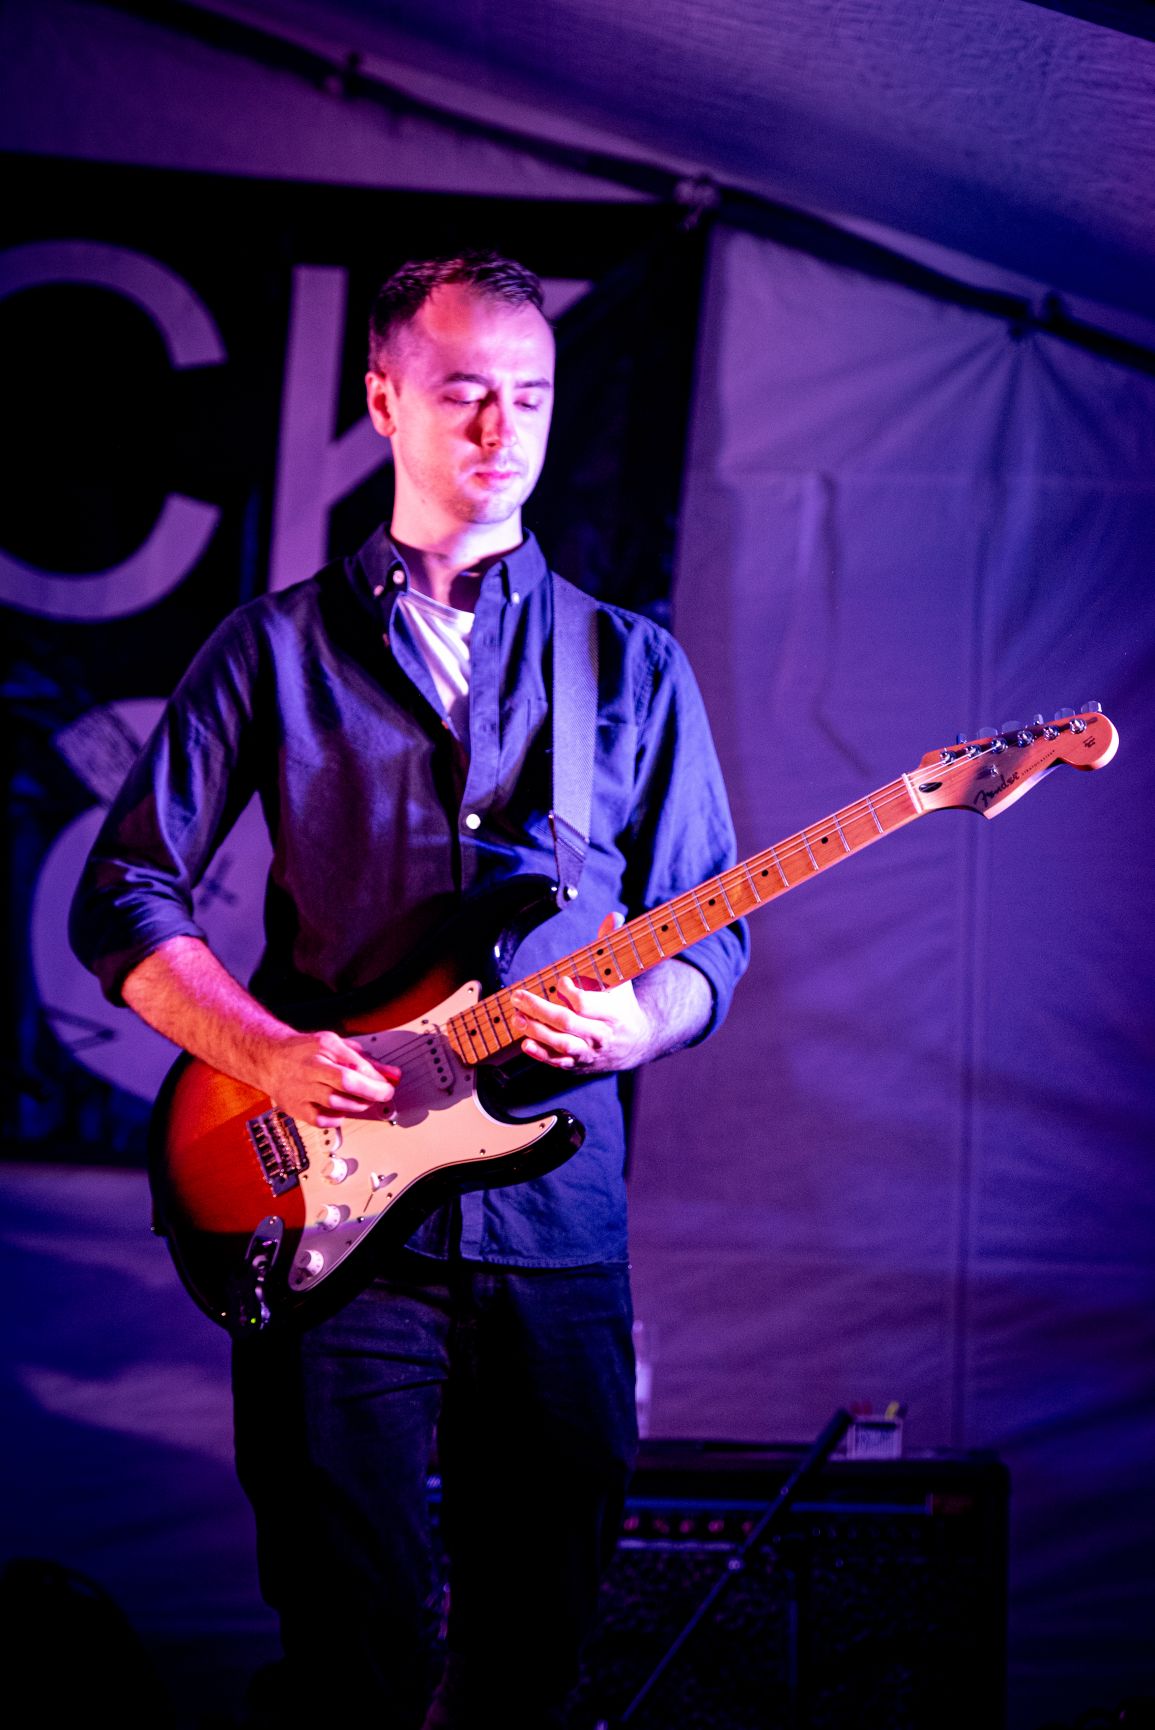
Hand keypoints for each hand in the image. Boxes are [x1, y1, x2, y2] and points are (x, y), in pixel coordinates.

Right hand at [256, 1029, 399, 1128]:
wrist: (270, 1058)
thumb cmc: (307, 1051)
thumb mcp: (338, 1046)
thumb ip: (366, 1060)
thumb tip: (393, 1074)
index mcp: (324, 1046)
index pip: (356, 1064)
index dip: (377, 1078)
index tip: (388, 1084)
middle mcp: (311, 1066)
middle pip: (346, 1083)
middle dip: (371, 1092)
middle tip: (382, 1095)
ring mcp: (301, 1088)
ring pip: (335, 1102)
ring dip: (356, 1105)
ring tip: (362, 1101)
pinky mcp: (295, 1107)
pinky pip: (321, 1120)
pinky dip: (337, 1118)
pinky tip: (341, 1110)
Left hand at [512, 913, 652, 1075]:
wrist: (638, 1042)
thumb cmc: (623, 1004)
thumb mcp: (621, 977)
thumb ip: (612, 947)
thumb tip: (613, 916)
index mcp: (614, 1013)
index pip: (587, 1004)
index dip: (569, 992)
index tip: (559, 980)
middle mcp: (602, 1035)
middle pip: (568, 1023)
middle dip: (540, 1009)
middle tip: (518, 997)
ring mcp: (591, 1052)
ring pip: (561, 1045)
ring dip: (536, 1031)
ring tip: (517, 1017)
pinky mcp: (580, 1064)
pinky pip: (558, 1063)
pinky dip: (540, 1054)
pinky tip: (525, 1042)